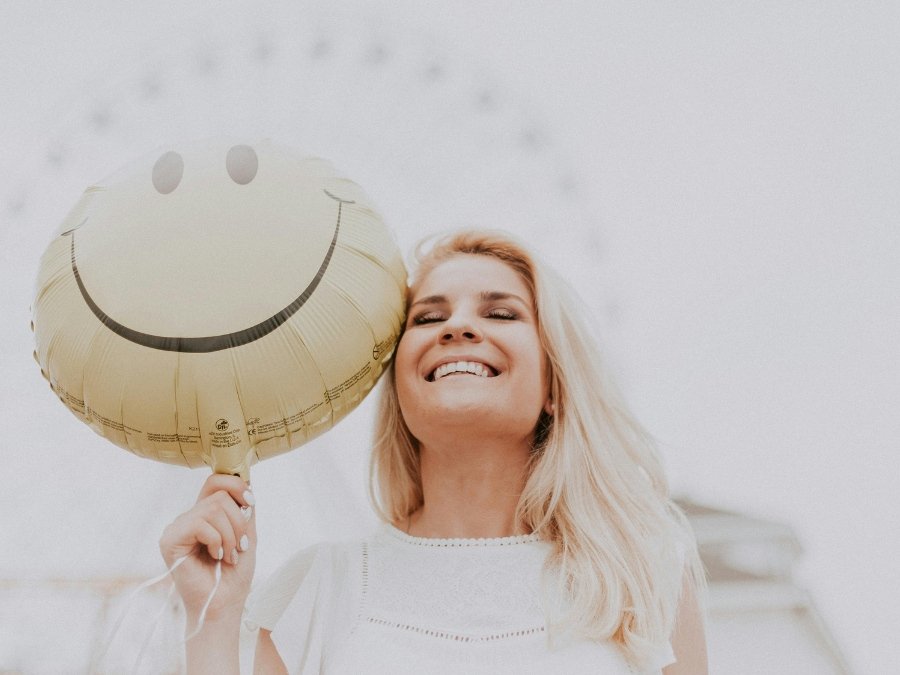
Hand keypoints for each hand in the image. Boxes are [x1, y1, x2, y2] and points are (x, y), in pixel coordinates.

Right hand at [159, 474, 256, 625]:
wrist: (225, 602)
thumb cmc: (234, 573)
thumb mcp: (247, 533)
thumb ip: (244, 507)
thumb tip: (246, 479)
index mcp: (205, 514)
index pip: (216, 481)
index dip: (237, 485)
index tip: (251, 503)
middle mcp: (189, 517)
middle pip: (219, 494)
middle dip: (238, 521)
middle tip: (239, 546)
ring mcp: (178, 527)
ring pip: (213, 508)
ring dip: (230, 535)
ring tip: (229, 556)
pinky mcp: (170, 540)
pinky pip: (200, 524)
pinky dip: (216, 541)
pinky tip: (215, 556)